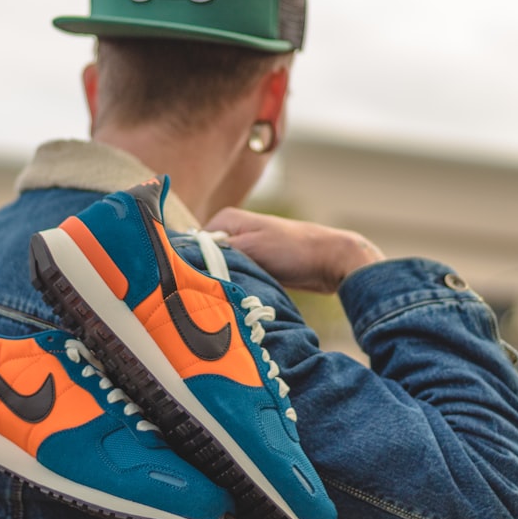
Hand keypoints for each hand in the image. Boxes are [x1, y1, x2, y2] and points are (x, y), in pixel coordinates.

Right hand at [204, 207, 384, 292]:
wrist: (331, 260)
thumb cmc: (293, 249)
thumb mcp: (250, 248)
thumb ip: (217, 252)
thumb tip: (186, 260)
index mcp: (226, 219)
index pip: (192, 243)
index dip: (190, 263)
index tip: (191, 284)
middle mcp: (232, 232)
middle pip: (205, 258)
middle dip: (207, 275)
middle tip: (209, 295)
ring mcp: (244, 249)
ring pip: (221, 270)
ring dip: (224, 284)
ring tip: (224, 298)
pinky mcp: (256, 265)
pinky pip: (236, 278)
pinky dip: (236, 287)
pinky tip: (236, 299)